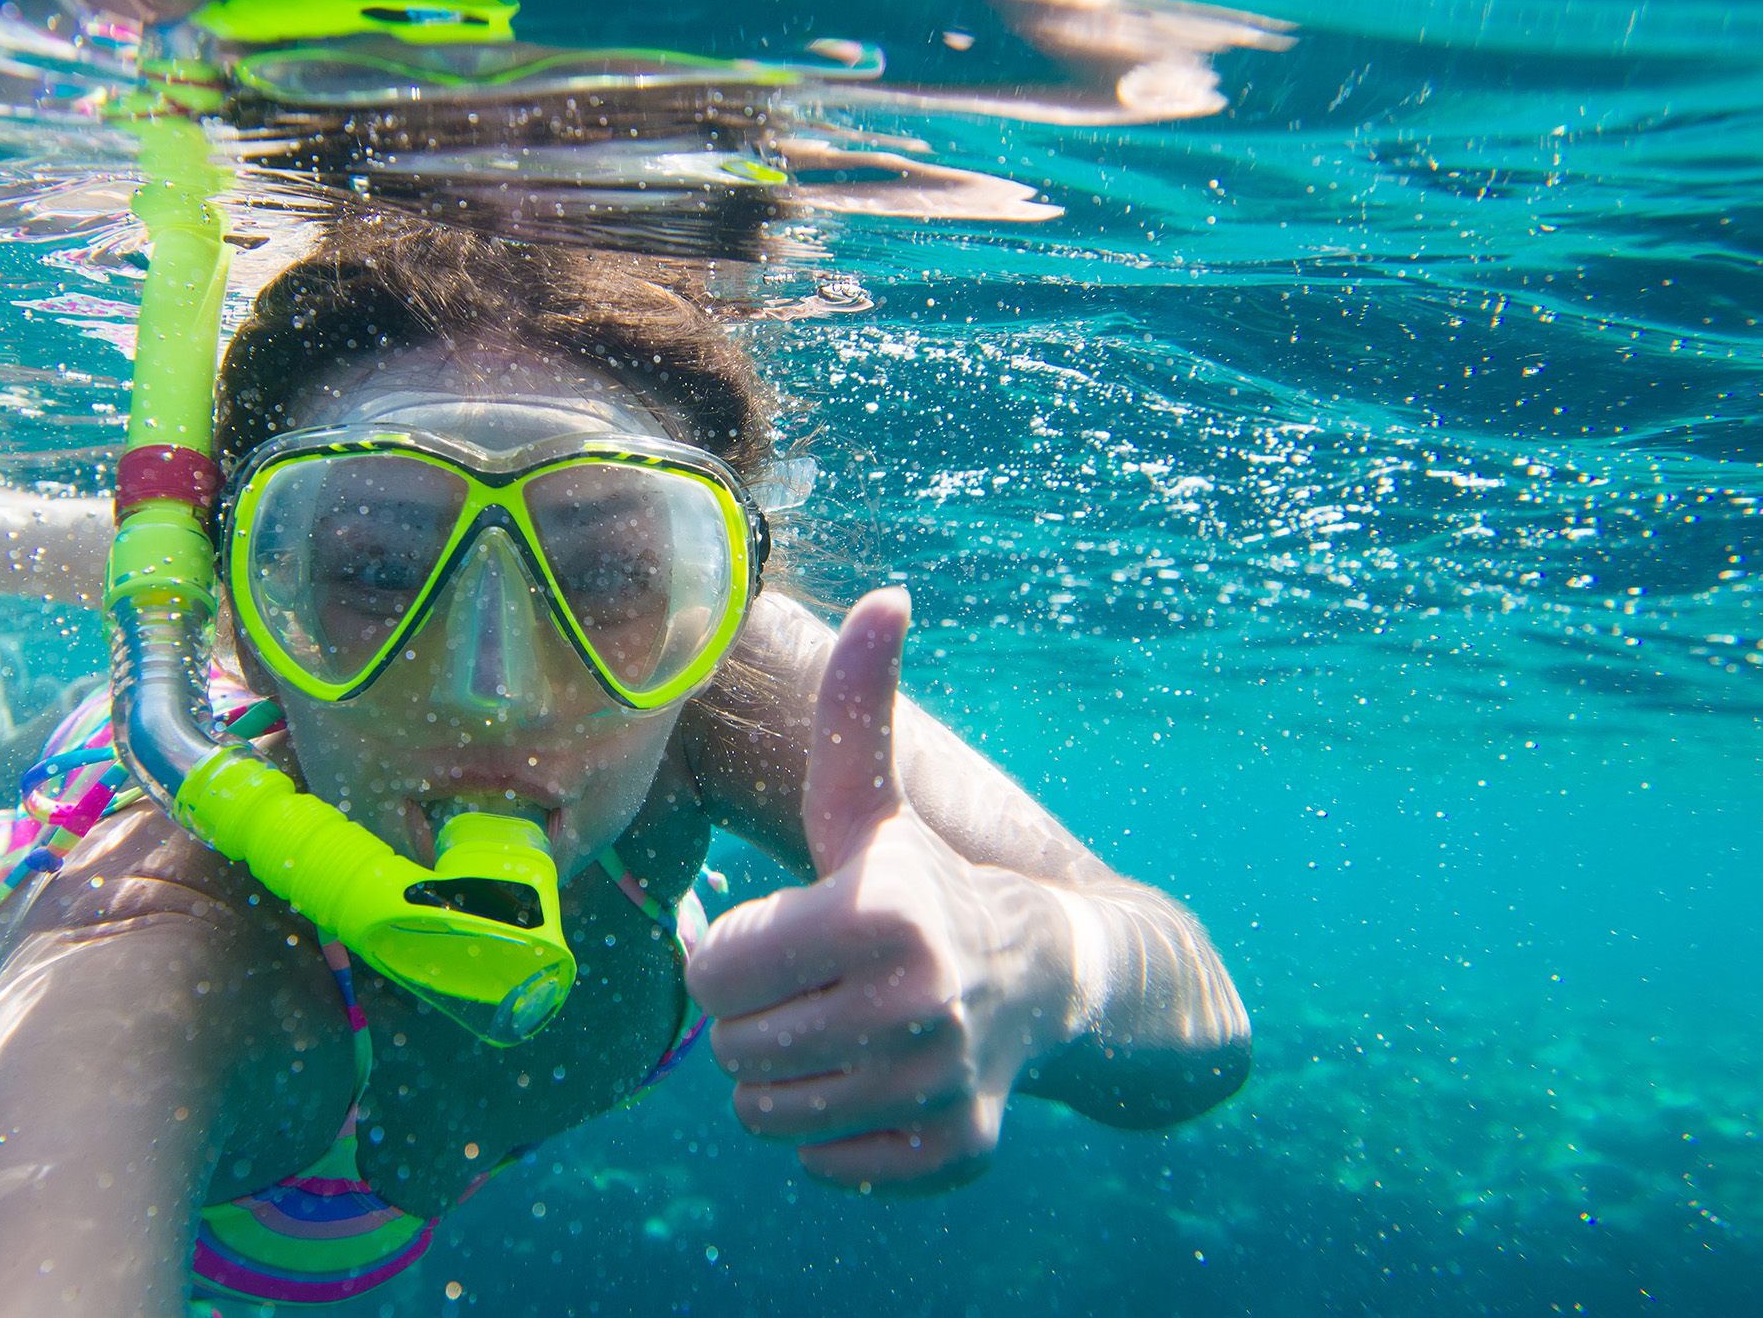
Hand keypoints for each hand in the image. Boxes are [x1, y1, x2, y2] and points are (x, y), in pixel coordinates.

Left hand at [686, 588, 1062, 1193]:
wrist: (1051, 976)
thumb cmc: (925, 882)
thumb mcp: (875, 803)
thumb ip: (858, 710)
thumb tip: (885, 596)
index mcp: (876, 913)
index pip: (710, 971)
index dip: (732, 952)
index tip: (786, 935)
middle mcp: (915, 1004)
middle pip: (735, 1049)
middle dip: (755, 1020)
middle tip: (813, 988)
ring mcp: (939, 1085)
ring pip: (769, 1117)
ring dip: (786, 1081)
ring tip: (841, 1032)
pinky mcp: (955, 1152)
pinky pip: (827, 1166)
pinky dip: (837, 1136)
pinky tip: (880, 1082)